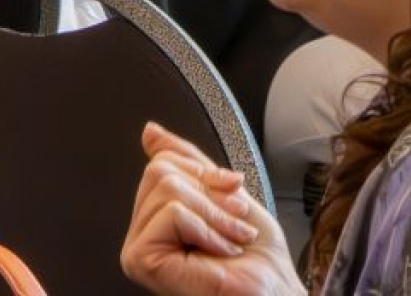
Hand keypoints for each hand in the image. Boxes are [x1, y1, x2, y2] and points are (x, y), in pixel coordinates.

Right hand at [120, 123, 302, 295]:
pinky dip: (206, 230)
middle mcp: (141, 232)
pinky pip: (173, 213)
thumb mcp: (224, 192)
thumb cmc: (258, 258)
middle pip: (161, 171)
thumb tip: (150, 132)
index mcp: (157, 216)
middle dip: (209, 194)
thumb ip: (187, 162)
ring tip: (229, 241)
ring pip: (167, 189)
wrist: (273, 292)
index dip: (203, 173)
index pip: (161, 162)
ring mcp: (137, 248)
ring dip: (213, 215)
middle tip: (232, 224)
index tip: (230, 194)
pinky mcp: (141, 259)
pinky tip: (219, 254)